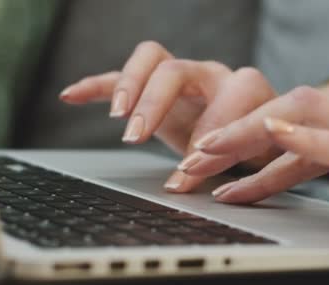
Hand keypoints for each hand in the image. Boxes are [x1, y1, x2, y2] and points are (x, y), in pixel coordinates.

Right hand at [60, 41, 276, 191]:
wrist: (253, 135)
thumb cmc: (258, 146)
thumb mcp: (257, 158)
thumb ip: (234, 162)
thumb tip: (190, 180)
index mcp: (243, 89)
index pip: (223, 100)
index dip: (207, 136)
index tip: (187, 172)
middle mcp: (210, 75)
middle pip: (176, 71)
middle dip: (155, 105)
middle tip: (137, 138)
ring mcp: (181, 76)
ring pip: (150, 59)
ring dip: (129, 86)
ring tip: (117, 115)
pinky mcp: (154, 87)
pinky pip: (121, 76)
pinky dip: (96, 86)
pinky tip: (70, 96)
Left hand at [188, 86, 328, 238]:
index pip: (293, 125)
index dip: (247, 144)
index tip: (211, 164)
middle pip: (286, 114)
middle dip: (234, 137)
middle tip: (190, 161)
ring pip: (302, 117)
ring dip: (248, 135)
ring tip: (205, 154)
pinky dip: (302, 137)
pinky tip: (271, 133)